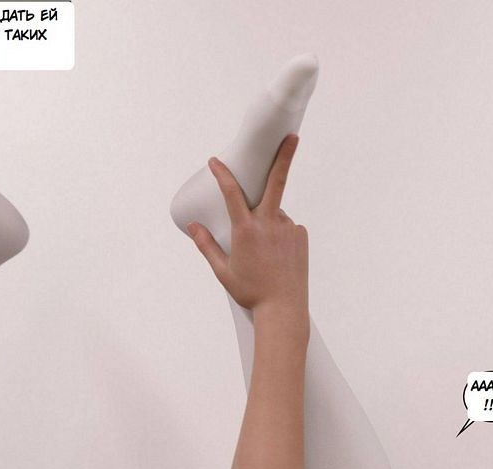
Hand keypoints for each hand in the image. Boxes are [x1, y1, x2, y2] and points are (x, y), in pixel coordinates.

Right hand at [187, 134, 308, 315]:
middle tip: (293, 136)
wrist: (283, 309)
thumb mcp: (222, 271)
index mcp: (246, 230)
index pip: (232, 193)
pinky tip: (276, 257)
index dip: (223, 174)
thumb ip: (206, 245)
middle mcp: (269, 224)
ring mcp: (288, 228)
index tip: (215, 161)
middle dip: (285, 156)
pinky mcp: (300, 235)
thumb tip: (192, 227)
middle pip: (277, 182)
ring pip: (274, 214)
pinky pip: (286, 227)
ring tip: (264, 255)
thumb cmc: (251, 291)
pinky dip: (278, 234)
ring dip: (266, 223)